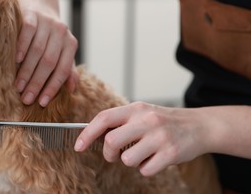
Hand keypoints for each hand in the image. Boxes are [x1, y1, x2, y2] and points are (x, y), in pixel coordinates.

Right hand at [15, 0, 77, 106]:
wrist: (39, 3)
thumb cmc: (49, 33)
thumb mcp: (61, 49)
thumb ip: (67, 68)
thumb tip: (71, 88)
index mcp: (70, 43)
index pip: (63, 69)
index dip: (53, 87)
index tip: (42, 102)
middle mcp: (61, 32)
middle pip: (49, 62)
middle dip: (37, 83)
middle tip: (26, 98)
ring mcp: (47, 22)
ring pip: (37, 51)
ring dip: (27, 71)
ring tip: (19, 86)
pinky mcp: (32, 15)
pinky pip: (28, 33)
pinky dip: (22, 48)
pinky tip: (17, 61)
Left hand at [74, 102, 206, 175]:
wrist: (199, 126)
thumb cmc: (163, 121)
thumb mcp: (142, 113)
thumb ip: (121, 121)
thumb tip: (93, 135)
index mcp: (136, 108)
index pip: (104, 118)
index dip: (87, 133)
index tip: (78, 146)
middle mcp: (146, 120)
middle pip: (111, 141)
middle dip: (108, 154)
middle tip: (114, 155)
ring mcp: (159, 137)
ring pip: (127, 159)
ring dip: (131, 161)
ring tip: (143, 153)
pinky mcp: (171, 153)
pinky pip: (145, 170)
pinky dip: (146, 169)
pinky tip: (156, 159)